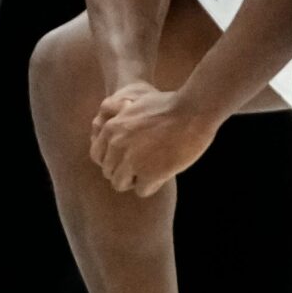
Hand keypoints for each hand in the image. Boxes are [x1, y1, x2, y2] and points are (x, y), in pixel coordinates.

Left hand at [89, 79, 216, 196]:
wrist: (194, 111)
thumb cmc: (171, 104)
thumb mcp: (136, 101)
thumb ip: (118, 114)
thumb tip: (100, 122)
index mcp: (111, 128)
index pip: (98, 156)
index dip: (114, 159)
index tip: (129, 156)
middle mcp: (116, 145)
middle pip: (109, 172)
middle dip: (125, 170)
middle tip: (145, 163)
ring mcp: (132, 161)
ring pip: (120, 184)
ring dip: (136, 180)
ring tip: (152, 170)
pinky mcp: (149, 174)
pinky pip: (142, 190)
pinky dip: (152, 185)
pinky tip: (164, 173)